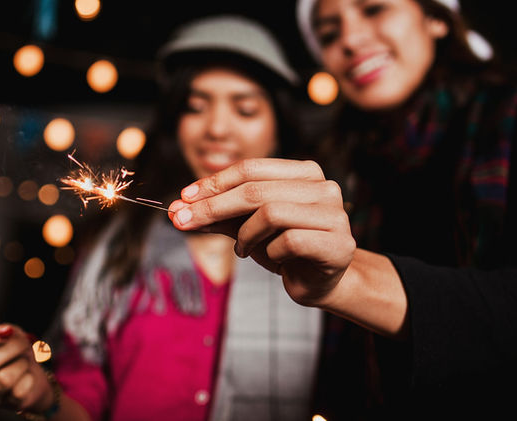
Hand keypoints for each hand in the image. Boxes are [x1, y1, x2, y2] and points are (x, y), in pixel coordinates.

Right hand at [0, 324, 53, 412]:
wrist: (32, 375)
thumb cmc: (17, 353)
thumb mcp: (13, 336)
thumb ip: (7, 332)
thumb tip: (6, 332)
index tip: (7, 331)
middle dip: (13, 348)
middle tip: (25, 344)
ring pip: (4, 379)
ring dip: (21, 365)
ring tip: (24, 362)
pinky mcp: (4, 404)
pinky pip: (18, 391)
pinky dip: (28, 379)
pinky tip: (26, 377)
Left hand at [168, 158, 355, 306]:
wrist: (321, 282)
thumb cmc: (286, 250)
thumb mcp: (249, 227)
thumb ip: (218, 216)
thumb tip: (178, 209)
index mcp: (304, 173)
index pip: (251, 169)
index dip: (214, 182)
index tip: (184, 198)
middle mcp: (324, 187)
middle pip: (256, 189)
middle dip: (213, 206)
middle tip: (184, 221)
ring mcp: (334, 214)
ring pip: (271, 213)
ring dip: (245, 234)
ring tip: (242, 247)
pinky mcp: (338, 244)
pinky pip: (289, 241)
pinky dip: (270, 251)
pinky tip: (272, 258)